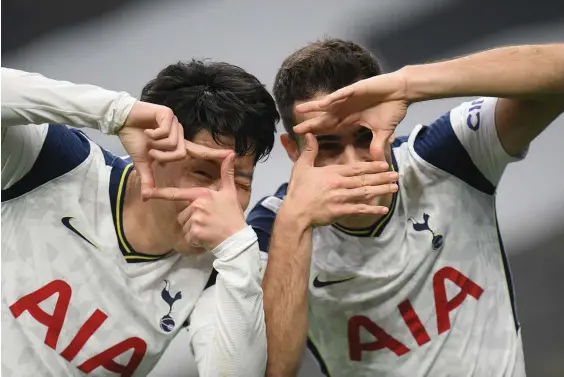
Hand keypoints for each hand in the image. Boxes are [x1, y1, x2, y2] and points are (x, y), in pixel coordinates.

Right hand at [118, 101, 229, 198]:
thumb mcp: (142, 162)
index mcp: (177, 144)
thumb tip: (146, 196)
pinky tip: (147, 129)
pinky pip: (166, 132)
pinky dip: (153, 134)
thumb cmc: (134, 139)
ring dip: (157, 144)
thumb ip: (148, 178)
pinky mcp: (168, 114)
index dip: (215, 154)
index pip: (200, 151)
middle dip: (163, 155)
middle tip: (151, 150)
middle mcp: (180, 134)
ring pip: (173, 143)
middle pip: (181, 153)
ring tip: (148, 137)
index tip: (232, 155)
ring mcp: (175, 123)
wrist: (122, 120)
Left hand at [150, 153, 246, 249]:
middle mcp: (196, 205)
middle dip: (192, 220)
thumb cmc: (233, 215)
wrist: (237, 238)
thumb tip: (232, 154)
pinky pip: (188, 237)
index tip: (146, 193)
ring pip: (184, 226)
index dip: (159, 193)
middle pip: (182, 214)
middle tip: (209, 222)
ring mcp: (195, 219)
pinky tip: (207, 237)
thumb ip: (226, 174)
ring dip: (193, 230)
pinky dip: (195, 240)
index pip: (176, 193)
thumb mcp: (230, 193)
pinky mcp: (195, 233)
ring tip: (208, 230)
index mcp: (202, 194)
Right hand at [284, 134, 398, 226]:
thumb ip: (309, 151)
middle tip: (396, 175)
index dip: (372, 166)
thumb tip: (310, 134)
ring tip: (394, 187)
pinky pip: (360, 210)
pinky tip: (384, 209)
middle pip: (365, 179)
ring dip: (382, 190)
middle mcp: (340, 184)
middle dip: (382, 177)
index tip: (384, 164)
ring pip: (366, 193)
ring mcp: (342, 199)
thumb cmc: (298, 190)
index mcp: (333, 173)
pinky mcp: (341, 212)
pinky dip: (373, 210)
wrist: (295, 213)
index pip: (356, 168)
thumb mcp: (301, 167)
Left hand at [293, 71, 408, 160]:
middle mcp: (346, 110)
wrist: (402, 92)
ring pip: (327, 105)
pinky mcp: (356, 90)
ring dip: (314, 107)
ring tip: (298, 109)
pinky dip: (332, 99)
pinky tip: (322, 104)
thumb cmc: (392, 109)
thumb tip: (378, 162)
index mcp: (350, 120)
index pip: (330, 129)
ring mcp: (349, 99)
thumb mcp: (383, 132)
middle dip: (310, 124)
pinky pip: (341, 95)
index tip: (305, 141)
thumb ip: (377, 145)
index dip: (318, 134)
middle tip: (294, 130)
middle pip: (324, 119)